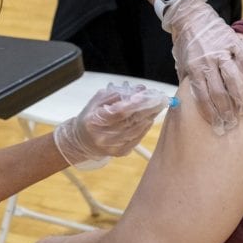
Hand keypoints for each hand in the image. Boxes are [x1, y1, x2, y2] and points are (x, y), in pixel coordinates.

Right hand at [53, 82, 169, 169]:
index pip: (119, 112)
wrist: (82, 141)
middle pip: (131, 121)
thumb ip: (117, 93)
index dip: (136, 103)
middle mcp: (102, 136)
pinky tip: (149, 119)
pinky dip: (144, 128)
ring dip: (149, 117)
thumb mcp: (97, 100)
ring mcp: (112, 147)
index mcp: (94, 121)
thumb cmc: (91, 117)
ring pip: (136, 130)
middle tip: (160, 98)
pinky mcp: (119, 153)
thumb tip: (139, 90)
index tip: (149, 94)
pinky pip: (136, 139)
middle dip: (148, 108)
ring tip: (157, 107)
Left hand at [162, 0, 242, 134]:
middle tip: (231, 122)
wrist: (190, 16)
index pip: (203, 96)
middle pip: (219, 92)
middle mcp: (208, 61)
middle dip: (226, 111)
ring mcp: (221, 51)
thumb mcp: (182, 63)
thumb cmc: (186, 43)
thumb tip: (191, 102)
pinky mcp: (232, 41)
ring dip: (239, 97)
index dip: (211, 113)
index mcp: (194, 68)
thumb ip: (189, 80)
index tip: (217, 124)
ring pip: (233, 79)